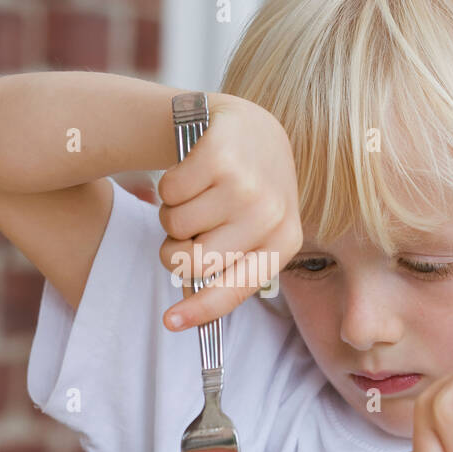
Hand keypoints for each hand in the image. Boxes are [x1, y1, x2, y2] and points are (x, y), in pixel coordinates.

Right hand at [158, 93, 301, 330]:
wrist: (249, 128)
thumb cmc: (246, 190)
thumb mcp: (254, 230)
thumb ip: (228, 267)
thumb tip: (185, 314)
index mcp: (284, 241)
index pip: (235, 288)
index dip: (200, 310)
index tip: (171, 323)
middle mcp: (271, 213)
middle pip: (195, 262)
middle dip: (177, 250)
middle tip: (187, 231)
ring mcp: (246, 182)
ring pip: (176, 225)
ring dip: (174, 213)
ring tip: (198, 195)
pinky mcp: (219, 154)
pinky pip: (168, 192)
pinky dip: (169, 186)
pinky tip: (192, 172)